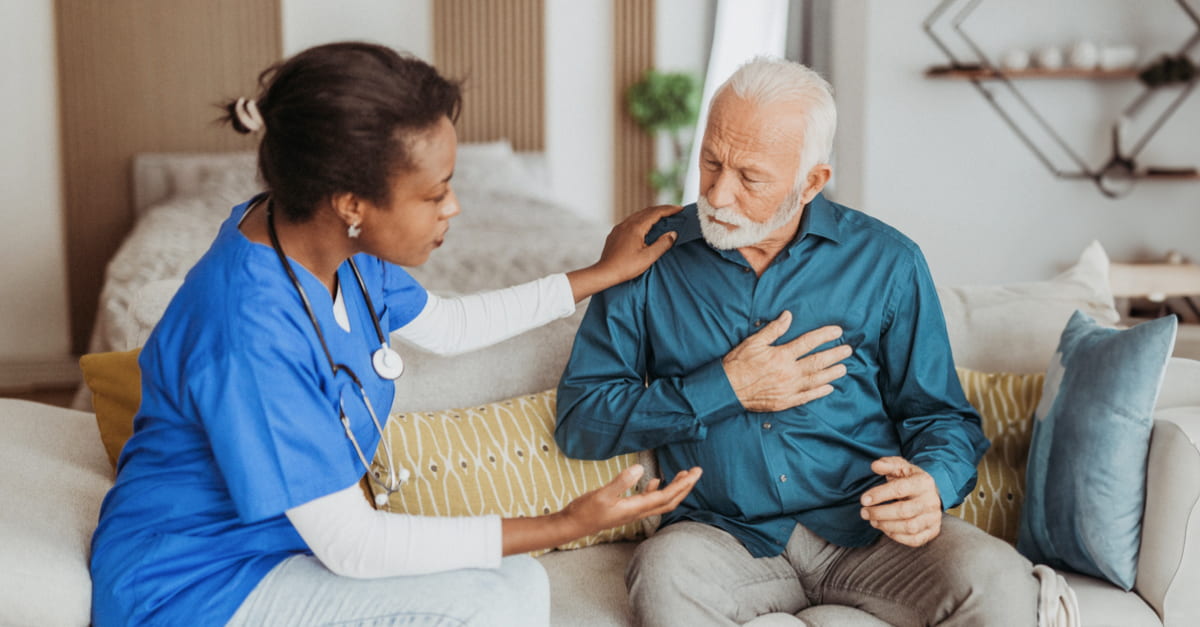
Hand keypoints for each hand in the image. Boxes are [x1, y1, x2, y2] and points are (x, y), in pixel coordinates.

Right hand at [558, 464, 700, 538]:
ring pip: (661, 500)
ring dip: (675, 488)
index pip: (666, 496)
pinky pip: (648, 500)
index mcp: (636, 507)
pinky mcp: (626, 508)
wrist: (573, 525)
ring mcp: (633, 510)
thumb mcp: (602, 495)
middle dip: (685, 486)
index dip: (682, 484)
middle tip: (697, 471)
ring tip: (684, 474)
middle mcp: (638, 511)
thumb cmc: (586, 511)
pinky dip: (657, 490)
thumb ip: (620, 482)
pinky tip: (656, 480)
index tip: (694, 472)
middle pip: (670, 500)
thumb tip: (640, 469)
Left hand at [566, 204, 682, 301]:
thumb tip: (673, 234)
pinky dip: (642, 219)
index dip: (669, 210)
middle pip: (647, 211)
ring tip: (662, 217)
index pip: (656, 213)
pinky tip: (644, 226)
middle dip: (662, 209)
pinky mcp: (615, 233)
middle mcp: (627, 224)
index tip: (680, 209)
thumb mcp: (648, 257)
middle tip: (674, 211)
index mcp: (636, 227)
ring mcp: (619, 228)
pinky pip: (631, 221)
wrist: (604, 272)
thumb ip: (662, 244)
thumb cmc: (626, 267)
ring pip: (638, 215)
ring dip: (651, 214)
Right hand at [721, 311, 850, 411]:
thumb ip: (773, 330)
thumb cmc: (738, 364)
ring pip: (816, 380)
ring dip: (832, 374)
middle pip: (817, 362)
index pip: (808, 342)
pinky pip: (806, 397)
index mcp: (781, 356)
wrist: (726, 390)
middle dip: (835, 355)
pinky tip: (829, 388)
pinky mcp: (784, 401)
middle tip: (848, 350)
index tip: (838, 331)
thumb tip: (788, 316)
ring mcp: (788, 389)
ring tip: (843, 368)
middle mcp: (788, 372)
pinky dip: (819, 393)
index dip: (825, 335)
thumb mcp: (753, 342)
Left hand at [860, 457, 941, 546]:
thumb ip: (888, 464)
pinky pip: (915, 540)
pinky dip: (897, 537)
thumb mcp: (901, 467)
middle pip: (904, 511)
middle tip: (864, 512)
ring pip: (909, 527)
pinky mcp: (932, 531)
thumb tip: (875, 466)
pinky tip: (886, 529)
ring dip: (886, 526)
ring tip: (873, 521)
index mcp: (924, 482)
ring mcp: (933, 518)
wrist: (932, 493)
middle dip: (880, 513)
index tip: (863, 499)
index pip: (900, 489)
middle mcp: (931, 501)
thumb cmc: (911, 479)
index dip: (879, 495)